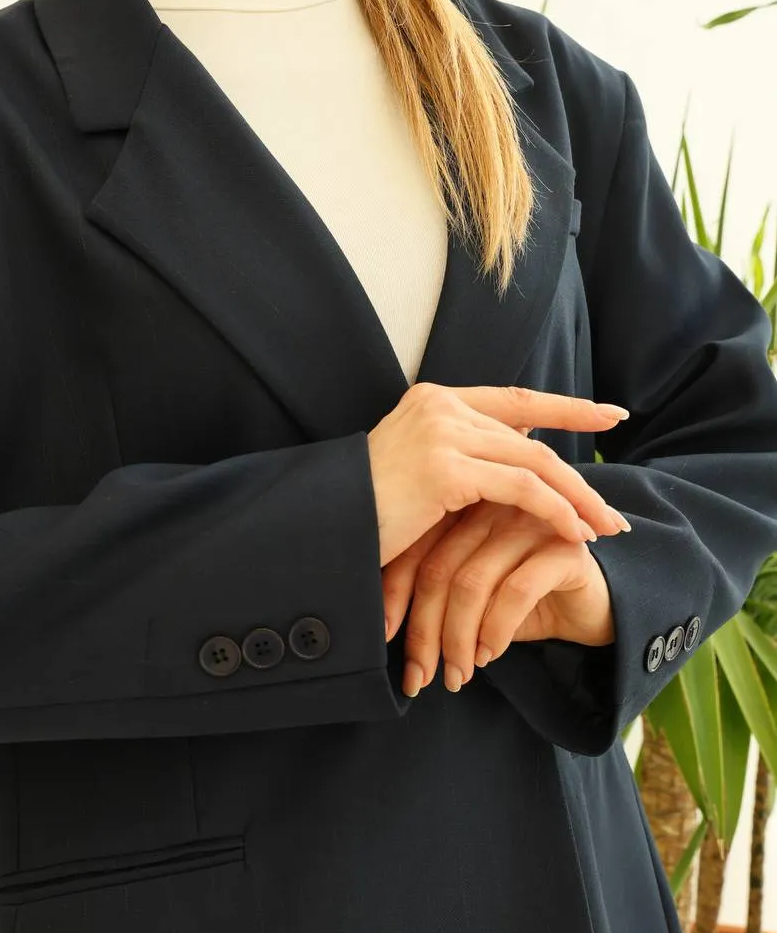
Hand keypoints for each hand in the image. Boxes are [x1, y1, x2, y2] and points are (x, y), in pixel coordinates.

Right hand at [367, 383, 630, 566]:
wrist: (319, 526)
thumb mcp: (417, 476)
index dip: (568, 407)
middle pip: (533, 436)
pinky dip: (554, 511)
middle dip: (580, 478)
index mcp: (434, 400)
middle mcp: (441, 405)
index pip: (517, 399)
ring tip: (605, 529)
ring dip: (577, 499)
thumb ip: (462, 461)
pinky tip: (573, 534)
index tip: (611, 414)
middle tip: (614, 514)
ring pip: (535, 461)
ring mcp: (443, 432)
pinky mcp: (445, 468)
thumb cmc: (365, 514)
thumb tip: (521, 470)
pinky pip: (520, 488)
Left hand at [382, 501, 617, 696]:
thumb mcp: (470, 599)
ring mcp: (529, 522)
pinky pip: (515, 591)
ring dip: (457, 638)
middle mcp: (493, 507)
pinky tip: (488, 655)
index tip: (383, 643)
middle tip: (421, 676)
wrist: (593, 605)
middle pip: (439, 569)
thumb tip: (379, 630)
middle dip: (424, 631)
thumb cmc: (522, 602)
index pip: (413, 551)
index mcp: (462, 509)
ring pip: (472, 582)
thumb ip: (433, 595)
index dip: (394, 600)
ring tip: (457, 674)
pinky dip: (494, 630)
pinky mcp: (563, 547)